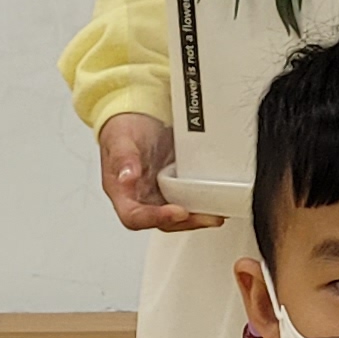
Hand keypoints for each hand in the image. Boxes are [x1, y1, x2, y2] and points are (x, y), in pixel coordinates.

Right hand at [96, 112, 220, 232]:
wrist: (138, 115)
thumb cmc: (124, 129)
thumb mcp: (120, 138)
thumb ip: (123, 158)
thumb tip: (127, 177)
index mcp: (122, 192)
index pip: (135, 217)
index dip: (156, 219)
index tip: (179, 212)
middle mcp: (141, 197)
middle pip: (162, 222)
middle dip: (187, 222)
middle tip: (209, 217)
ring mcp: (160, 193)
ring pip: (180, 215)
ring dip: (199, 217)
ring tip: (218, 212)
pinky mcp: (176, 186)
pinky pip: (190, 200)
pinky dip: (204, 203)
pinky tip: (218, 200)